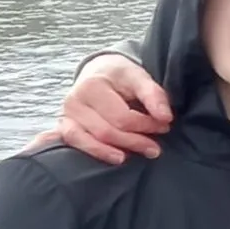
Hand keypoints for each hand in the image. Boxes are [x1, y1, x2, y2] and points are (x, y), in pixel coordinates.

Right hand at [59, 56, 173, 163]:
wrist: (99, 71)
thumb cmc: (121, 76)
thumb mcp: (138, 77)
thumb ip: (153, 95)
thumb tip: (165, 117)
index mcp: (92, 85)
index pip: (122, 117)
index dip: (146, 125)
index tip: (165, 126)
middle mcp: (74, 101)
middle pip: (106, 132)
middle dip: (134, 142)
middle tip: (155, 148)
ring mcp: (66, 115)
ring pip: (88, 140)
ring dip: (113, 152)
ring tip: (137, 156)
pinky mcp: (64, 126)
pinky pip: (74, 143)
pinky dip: (92, 152)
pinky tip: (114, 157)